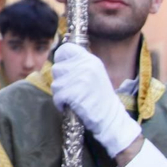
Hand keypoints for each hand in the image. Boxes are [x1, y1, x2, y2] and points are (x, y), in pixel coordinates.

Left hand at [51, 43, 140, 158]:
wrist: (110, 116)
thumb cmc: (99, 97)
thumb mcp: (94, 73)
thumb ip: (79, 65)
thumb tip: (59, 62)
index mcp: (90, 60)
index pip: (66, 49)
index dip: (61, 60)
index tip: (63, 70)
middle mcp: (86, 66)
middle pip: (57, 68)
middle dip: (60, 81)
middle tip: (69, 90)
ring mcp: (81, 79)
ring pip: (56, 83)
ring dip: (59, 94)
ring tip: (70, 99)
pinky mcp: (76, 93)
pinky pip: (58, 96)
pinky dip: (60, 103)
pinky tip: (68, 106)